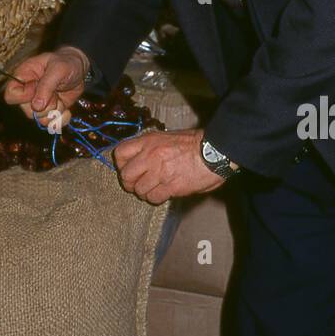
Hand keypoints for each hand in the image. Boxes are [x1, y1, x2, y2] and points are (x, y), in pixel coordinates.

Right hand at [2, 46, 89, 125]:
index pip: (11, 95)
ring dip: (54, 111)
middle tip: (55, 92)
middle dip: (45, 105)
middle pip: (27, 111)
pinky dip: (61, 119)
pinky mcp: (50, 111)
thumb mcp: (58, 69)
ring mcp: (39, 103)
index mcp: (24, 77)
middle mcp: (28, 92)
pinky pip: (51, 124)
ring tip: (60, 97)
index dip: (24, 96)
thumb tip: (37, 106)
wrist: (80, 70)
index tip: (37, 88)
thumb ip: (46, 85)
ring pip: (40, 119)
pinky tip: (66, 109)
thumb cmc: (66, 63)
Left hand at [113, 128, 233, 204]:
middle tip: (138, 185)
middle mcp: (151, 156)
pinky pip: (153, 197)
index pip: (120, 153)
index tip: (127, 169)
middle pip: (126, 175)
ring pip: (139, 189)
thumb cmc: (194, 144)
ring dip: (145, 192)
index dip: (121, 165)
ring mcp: (160, 172)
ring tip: (154, 189)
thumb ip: (151, 147)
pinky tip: (164, 193)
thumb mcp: (167, 137)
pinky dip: (156, 198)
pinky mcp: (171, 186)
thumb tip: (139, 160)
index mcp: (149, 141)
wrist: (213, 152)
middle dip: (130, 183)